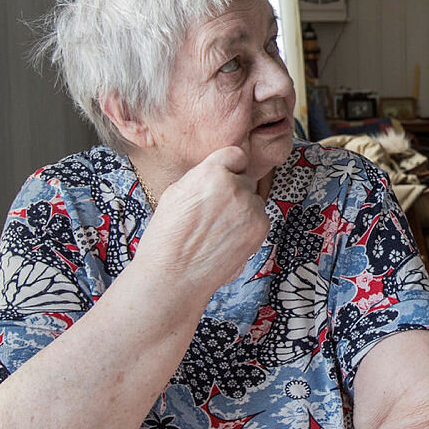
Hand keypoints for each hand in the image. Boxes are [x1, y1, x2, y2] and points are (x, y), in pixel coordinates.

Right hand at [133, 147, 269, 295]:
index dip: (230, 167)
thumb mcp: (176, 192)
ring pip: (253, 200)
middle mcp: (235, 186)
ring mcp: (250, 207)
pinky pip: (260, 218)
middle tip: (214, 213)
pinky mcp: (260, 227)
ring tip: (218, 230)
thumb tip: (217, 171)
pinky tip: (227, 240)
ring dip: (242, 210)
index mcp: (212, 172)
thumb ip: (202, 177)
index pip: (236, 154)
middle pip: (244, 180)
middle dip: (233, 192)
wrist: (173, 274)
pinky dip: (249, 227)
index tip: (225, 177)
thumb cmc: (167, 236)